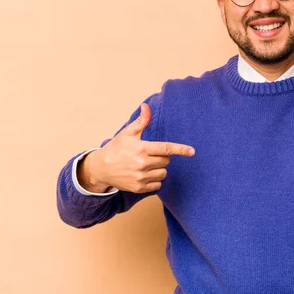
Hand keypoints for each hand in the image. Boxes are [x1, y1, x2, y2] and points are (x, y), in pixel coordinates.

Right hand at [78, 103, 194, 193]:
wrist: (101, 168)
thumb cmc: (116, 148)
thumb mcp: (128, 133)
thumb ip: (141, 121)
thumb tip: (146, 106)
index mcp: (141, 149)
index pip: (166, 149)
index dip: (180, 149)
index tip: (192, 151)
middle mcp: (142, 164)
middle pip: (166, 161)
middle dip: (162, 157)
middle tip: (149, 155)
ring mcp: (140, 177)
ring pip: (163, 173)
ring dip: (159, 169)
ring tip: (146, 165)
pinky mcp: (139, 188)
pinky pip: (158, 185)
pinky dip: (154, 180)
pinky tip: (144, 175)